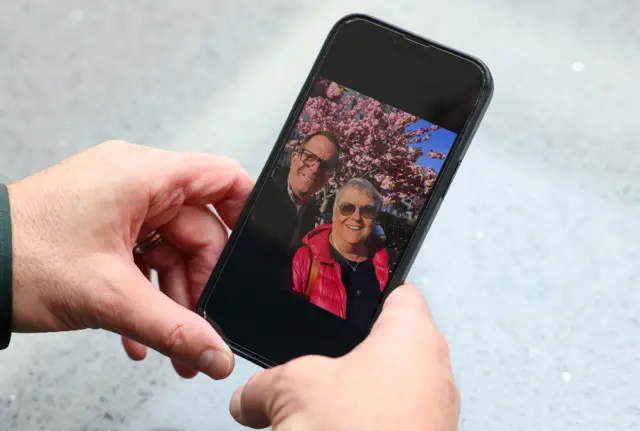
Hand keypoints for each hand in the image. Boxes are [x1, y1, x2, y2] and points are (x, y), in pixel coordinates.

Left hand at [7, 140, 253, 379]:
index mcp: (142, 175)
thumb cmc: (20, 258)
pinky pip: (144, 257)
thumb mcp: (110, 297)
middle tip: (200, 327)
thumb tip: (217, 353)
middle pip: (198, 229)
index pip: (220, 177)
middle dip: (201, 284)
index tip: (257, 252)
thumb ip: (174, 328)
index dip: (247, 212)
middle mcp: (133, 182)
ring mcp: (118, 204)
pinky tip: (139, 332)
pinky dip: (147, 293)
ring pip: (171, 250)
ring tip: (170, 343)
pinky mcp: (103, 226)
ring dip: (173, 299)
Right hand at [229, 283, 459, 430]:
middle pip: (395, 340)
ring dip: (365, 390)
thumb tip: (248, 396)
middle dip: (357, 348)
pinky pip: (399, 417)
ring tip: (331, 400)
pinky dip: (373, 419)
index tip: (349, 293)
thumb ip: (263, 385)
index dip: (371, 287)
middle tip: (328, 353)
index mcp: (412, 336)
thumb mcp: (293, 391)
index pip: (400, 291)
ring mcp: (436, 412)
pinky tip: (342, 428)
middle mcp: (435, 371)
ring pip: (398, 384)